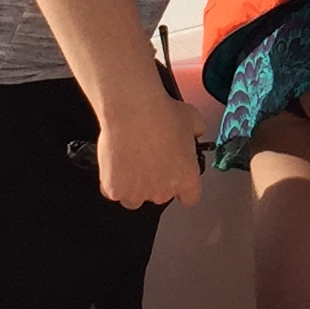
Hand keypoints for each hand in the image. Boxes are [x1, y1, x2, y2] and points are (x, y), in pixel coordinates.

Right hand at [96, 82, 202, 210]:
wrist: (132, 110)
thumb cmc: (161, 114)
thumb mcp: (193, 119)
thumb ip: (197, 132)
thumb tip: (195, 132)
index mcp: (187, 178)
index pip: (190, 197)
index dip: (182, 187)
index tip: (175, 177)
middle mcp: (164, 191)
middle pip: (160, 195)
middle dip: (154, 181)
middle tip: (148, 158)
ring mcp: (138, 193)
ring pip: (134, 198)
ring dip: (133, 185)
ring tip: (130, 161)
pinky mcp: (115, 191)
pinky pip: (113, 190)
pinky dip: (112, 179)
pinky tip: (115, 161)